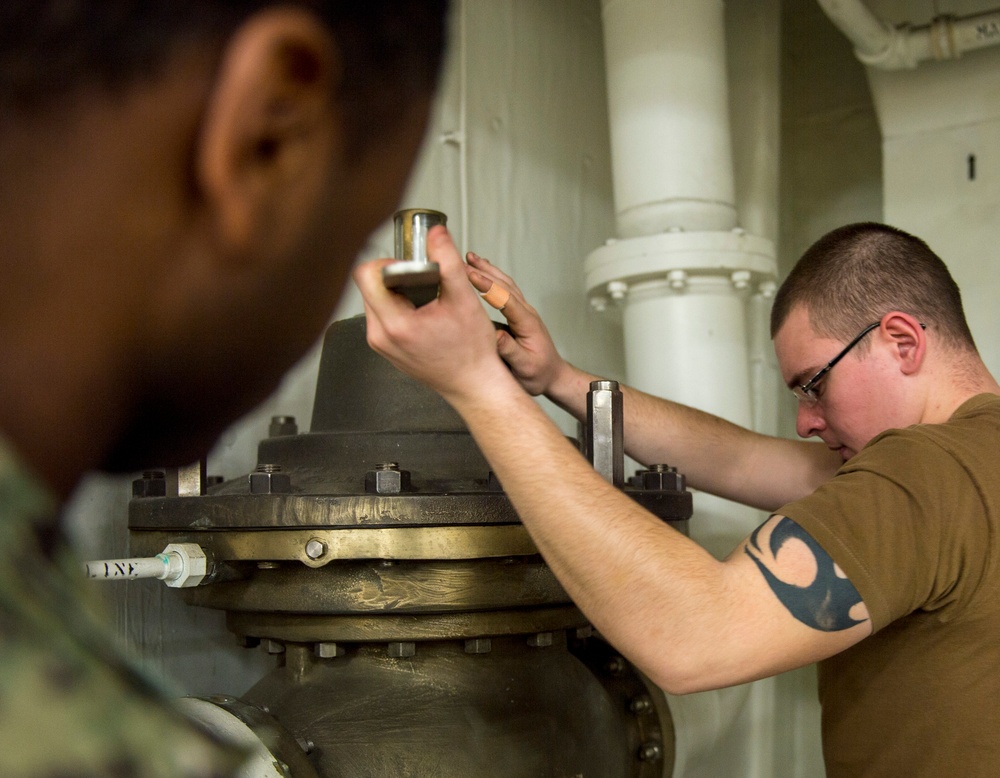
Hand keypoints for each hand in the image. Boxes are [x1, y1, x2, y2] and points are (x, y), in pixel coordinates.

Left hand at [353, 226, 512, 404]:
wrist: (473, 384)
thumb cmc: (471, 350)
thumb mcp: (464, 299)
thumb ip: (448, 261)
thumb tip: (436, 233)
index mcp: (395, 324)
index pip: (366, 275)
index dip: (387, 261)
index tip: (412, 266)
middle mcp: (379, 336)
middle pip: (370, 285)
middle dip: (395, 275)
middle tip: (424, 282)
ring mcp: (380, 344)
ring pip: (376, 299)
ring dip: (397, 290)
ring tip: (426, 298)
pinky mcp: (385, 348)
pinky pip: (382, 315)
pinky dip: (399, 306)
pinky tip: (423, 312)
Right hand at [465, 251, 566, 396]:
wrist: (552, 376)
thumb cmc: (539, 374)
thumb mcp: (524, 367)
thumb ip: (510, 350)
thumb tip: (494, 335)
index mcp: (527, 323)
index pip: (505, 298)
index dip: (487, 285)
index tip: (470, 274)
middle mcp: (526, 312)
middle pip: (505, 285)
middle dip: (484, 271)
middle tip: (463, 260)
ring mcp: (523, 311)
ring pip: (505, 284)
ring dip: (488, 270)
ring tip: (470, 258)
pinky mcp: (518, 313)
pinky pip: (504, 291)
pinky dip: (492, 278)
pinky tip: (482, 272)